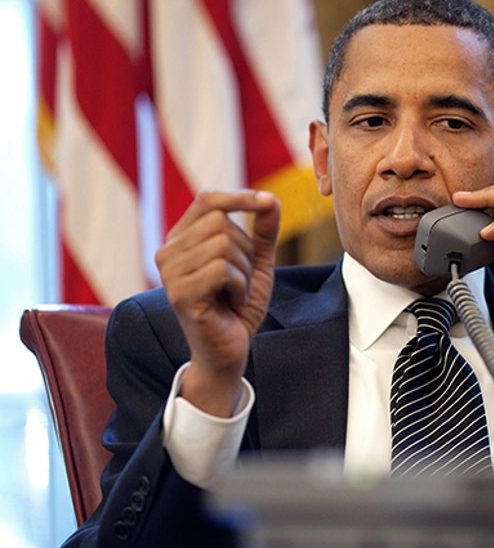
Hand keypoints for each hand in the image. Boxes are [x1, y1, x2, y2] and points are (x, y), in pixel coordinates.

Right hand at [154, 189, 279, 416]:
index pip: (208, 200)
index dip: (239, 197)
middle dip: (245, 250)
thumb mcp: (256, 263)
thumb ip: (262, 232)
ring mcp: (169, 273)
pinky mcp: (179, 293)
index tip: (266, 203)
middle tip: (242, 279)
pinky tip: (233, 304)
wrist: (229, 350)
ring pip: (223, 244)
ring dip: (244, 272)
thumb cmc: (238, 306)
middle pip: (220, 222)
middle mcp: (168, 251)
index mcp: (182, 239)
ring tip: (236, 293)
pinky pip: (222, 270)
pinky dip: (240, 287)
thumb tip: (270, 198)